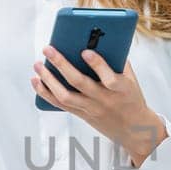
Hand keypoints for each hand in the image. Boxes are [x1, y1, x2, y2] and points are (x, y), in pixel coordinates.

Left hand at [32, 46, 165, 165]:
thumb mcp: (131, 79)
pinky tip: (36, 80)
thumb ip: (118, 61)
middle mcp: (104, 100)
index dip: (98, 65)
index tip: (85, 51)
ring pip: (65, 95)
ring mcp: (91, 109)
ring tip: (38, 64)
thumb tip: (100, 40)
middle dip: (62, 64)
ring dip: (48, 79)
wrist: (134, 130)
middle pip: (79, 83)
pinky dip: (45, 92)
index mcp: (121, 90)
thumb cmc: (131, 97)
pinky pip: (60, 104)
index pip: (110, 79)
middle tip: (48, 49)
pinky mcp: (81, 115)